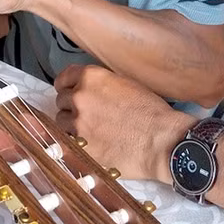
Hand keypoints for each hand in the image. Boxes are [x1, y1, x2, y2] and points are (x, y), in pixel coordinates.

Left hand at [54, 64, 193, 182]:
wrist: (162, 140)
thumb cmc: (152, 112)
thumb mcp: (125, 83)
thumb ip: (101, 83)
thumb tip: (90, 88)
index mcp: (91, 77)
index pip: (64, 77)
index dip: (66, 85)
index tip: (67, 90)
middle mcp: (80, 97)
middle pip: (61, 100)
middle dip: (70, 105)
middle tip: (84, 112)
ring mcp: (79, 123)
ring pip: (61, 121)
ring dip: (71, 124)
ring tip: (88, 129)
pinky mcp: (82, 146)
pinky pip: (69, 141)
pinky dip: (76, 141)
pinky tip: (91, 142)